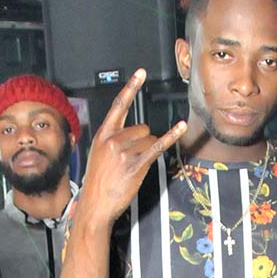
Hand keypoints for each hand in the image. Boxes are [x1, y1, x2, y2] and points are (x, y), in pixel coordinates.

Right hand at [76, 69, 186, 227]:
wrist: (95, 204)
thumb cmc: (98, 183)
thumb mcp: (99, 155)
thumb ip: (112, 140)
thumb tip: (132, 134)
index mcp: (103, 135)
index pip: (119, 105)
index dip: (131, 88)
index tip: (141, 73)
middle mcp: (113, 140)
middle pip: (142, 127)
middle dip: (143, 141)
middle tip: (132, 159)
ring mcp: (125, 152)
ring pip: (149, 140)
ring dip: (148, 152)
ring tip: (134, 167)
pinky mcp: (136, 164)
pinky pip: (157, 146)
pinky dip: (171, 136)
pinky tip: (180, 127)